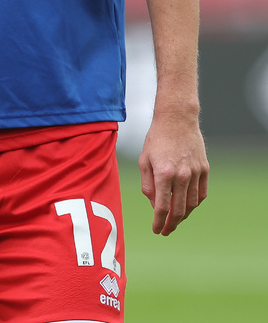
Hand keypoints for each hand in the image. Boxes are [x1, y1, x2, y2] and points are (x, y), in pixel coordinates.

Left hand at [138, 112, 208, 235]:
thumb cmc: (156, 139)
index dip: (159, 222)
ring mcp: (195, 172)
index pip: (162, 207)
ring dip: (184, 215)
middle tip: (166, 231)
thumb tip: (154, 205)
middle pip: (179, 210)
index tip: (156, 230)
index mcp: (164, 173)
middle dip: (172, 224)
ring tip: (175, 219)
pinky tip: (188, 206)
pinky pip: (202, 194)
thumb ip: (148, 185)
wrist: (177, 119)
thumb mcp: (144, 160)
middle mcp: (181, 175)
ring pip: (192, 204)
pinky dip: (195, 203)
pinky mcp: (204, 169)